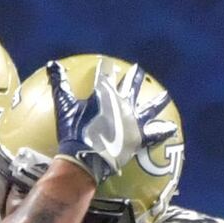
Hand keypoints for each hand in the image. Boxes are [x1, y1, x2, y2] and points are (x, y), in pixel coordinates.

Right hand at [48, 59, 158, 183]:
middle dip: (133, 77)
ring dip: (156, 101)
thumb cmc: (73, 133)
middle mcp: (123, 104)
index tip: (107, 63)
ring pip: (148, 108)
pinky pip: (154, 134)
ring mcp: (133, 121)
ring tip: (165, 95)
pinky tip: (171, 128)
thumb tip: (52, 64)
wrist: (86, 158)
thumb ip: (59, 85)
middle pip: (130, 86)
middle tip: (137, 69)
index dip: (105, 68)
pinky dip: (162, 131)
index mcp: (105, 94)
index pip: (105, 75)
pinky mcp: (139, 137)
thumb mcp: (64, 107)